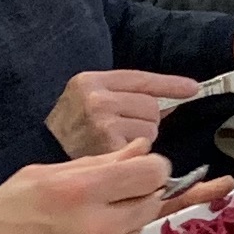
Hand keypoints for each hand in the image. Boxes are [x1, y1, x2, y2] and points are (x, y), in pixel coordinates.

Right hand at [0, 156, 218, 233]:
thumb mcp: (32, 179)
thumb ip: (92, 163)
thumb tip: (139, 149)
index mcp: (78, 190)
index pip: (151, 171)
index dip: (151, 165)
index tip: (138, 166)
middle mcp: (98, 225)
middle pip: (152, 199)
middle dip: (140, 190)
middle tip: (112, 190)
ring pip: (137, 226)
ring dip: (123, 217)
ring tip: (84, 219)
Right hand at [43, 67, 203, 159]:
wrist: (40, 153)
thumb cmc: (70, 129)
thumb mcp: (88, 99)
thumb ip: (125, 95)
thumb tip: (171, 100)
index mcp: (90, 81)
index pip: (141, 79)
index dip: (170, 84)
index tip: (192, 88)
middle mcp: (97, 99)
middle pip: (152, 107)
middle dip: (146, 120)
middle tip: (122, 130)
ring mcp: (103, 124)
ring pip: (151, 129)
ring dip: (142, 139)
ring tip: (116, 143)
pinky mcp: (109, 148)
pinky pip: (143, 149)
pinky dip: (136, 155)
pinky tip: (116, 155)